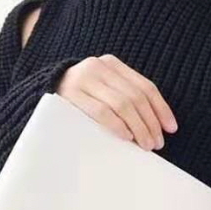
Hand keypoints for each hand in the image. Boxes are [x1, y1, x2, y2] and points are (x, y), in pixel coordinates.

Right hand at [56, 54, 177, 150]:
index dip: (161, 109)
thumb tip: (158, 125)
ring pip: (122, 104)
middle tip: (157, 143)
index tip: (171, 129)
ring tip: (145, 145)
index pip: (145, 87)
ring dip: (138, 127)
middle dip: (150, 122)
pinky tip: (127, 137)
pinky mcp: (71, 94)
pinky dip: (117, 125)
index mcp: (112, 64)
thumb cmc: (78, 100)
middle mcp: (99, 66)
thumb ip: (124, 97)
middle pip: (136, 97)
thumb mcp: (103, 91)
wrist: (39, 96)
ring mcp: (83, 78)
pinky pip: (101, 111)